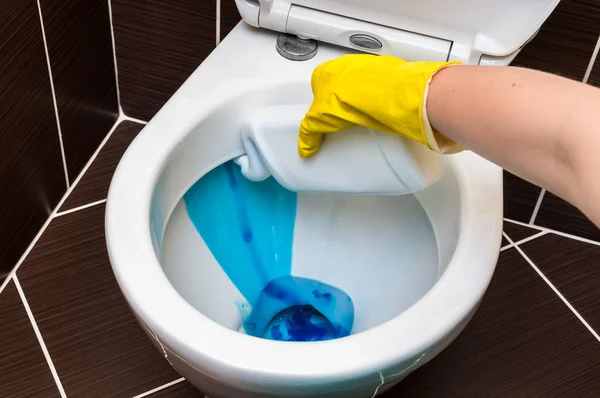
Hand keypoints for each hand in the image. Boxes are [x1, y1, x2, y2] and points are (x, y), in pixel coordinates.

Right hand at [298, 54, 462, 157]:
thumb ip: (309, 132)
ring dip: (362, 100)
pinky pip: (380, 88)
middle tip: (346, 119)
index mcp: (325, 71)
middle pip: (340, 85)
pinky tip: (380, 113)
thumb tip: (304, 148)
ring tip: (365, 119)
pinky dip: (379, 100)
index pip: (318, 87)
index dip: (322, 103)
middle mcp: (346, 65)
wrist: (381, 90)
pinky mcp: (387, 74)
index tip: (328, 117)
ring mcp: (368, 68)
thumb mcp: (318, 118)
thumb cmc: (346, 95)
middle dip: (343, 101)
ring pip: (361, 85)